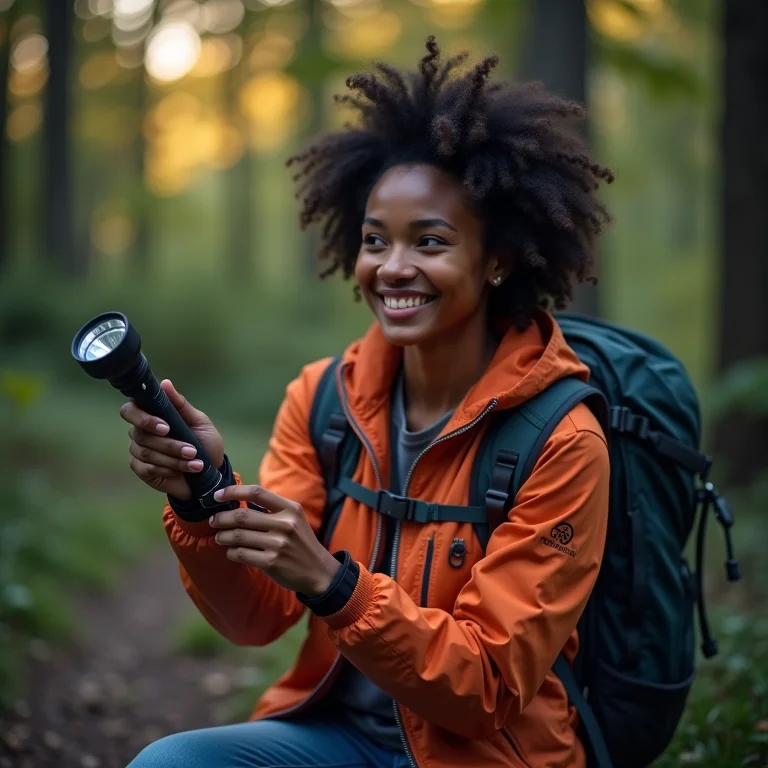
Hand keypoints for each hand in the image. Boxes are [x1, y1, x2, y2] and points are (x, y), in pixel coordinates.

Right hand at [120, 379, 223, 500]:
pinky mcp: (141, 469)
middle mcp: (140, 431)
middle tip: (190, 450)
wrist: (210, 472)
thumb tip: (165, 383)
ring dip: (174, 458)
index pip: (131, 410)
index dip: (143, 418)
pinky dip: (168, 469)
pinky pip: (147, 468)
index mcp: (151, 415)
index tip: (165, 427)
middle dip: (168, 444)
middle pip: (140, 434)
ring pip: (146, 452)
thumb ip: (181, 404)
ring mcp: (138, 451)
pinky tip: (182, 471)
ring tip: (196, 462)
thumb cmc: (204, 443)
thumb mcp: (199, 422)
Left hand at [209, 484, 340, 596]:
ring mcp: (278, 544)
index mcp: (290, 509)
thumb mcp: (294, 519)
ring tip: (219, 537)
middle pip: (242, 516)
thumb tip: (239, 502)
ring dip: (223, 536)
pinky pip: (241, 554)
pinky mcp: (271, 562)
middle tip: (213, 520)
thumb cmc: (301, 542)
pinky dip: (231, 552)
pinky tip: (231, 551)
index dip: (234, 491)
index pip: (257, 492)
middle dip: (222, 518)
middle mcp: (285, 524)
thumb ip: (272, 510)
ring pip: (238, 536)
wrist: (319, 571)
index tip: (218, 495)